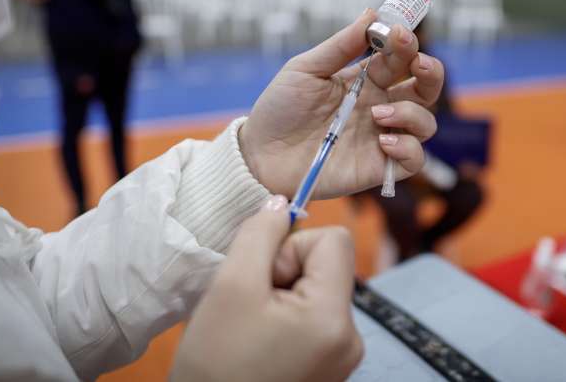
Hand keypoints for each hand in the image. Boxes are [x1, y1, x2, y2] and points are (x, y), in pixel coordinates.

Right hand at [172, 196, 362, 381]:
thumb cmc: (215, 366)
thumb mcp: (230, 288)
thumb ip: (260, 235)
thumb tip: (281, 201)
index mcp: (335, 318)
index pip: (335, 240)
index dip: (293, 247)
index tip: (262, 278)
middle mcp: (351, 337)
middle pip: (326, 265)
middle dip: (283, 273)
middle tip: (248, 307)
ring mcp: (342, 355)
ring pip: (315, 289)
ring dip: (279, 296)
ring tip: (249, 328)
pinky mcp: (329, 367)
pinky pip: (312, 317)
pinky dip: (283, 318)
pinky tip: (257, 342)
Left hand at [240, 9, 443, 198]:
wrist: (261, 154)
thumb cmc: (280, 109)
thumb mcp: (306, 69)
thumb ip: (341, 45)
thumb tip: (372, 12)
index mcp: (366, 80)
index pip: (401, 57)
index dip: (406, 42)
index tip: (397, 32)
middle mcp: (380, 106)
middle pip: (426, 88)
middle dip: (432, 72)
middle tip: (419, 64)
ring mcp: (382, 137)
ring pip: (425, 123)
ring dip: (411, 113)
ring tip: (378, 115)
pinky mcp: (377, 167)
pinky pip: (414, 159)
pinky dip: (408, 148)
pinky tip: (382, 141)